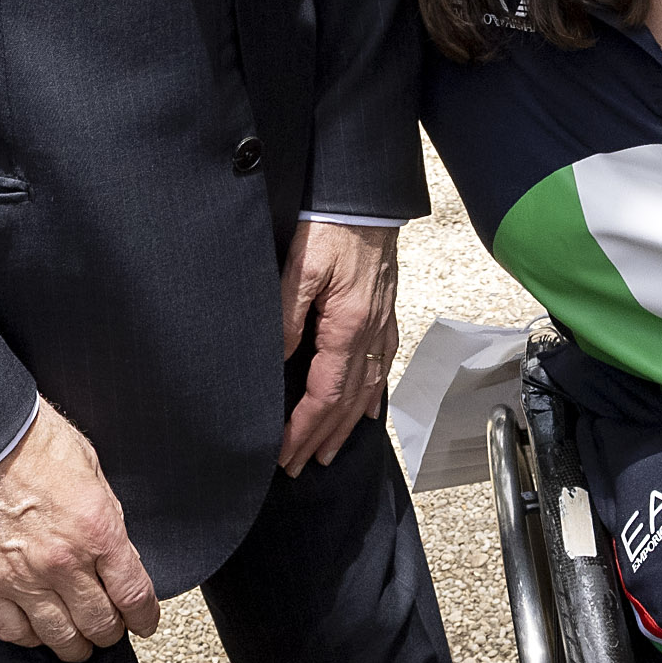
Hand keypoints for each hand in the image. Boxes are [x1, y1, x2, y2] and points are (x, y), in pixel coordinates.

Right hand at [0, 403, 159, 661]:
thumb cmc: (35, 442)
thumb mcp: (92, 470)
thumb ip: (105, 516)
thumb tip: (115, 548)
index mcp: (98, 530)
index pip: (133, 593)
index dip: (144, 616)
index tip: (145, 622)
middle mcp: (64, 563)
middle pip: (98, 622)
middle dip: (111, 633)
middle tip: (112, 632)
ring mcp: (21, 578)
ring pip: (58, 635)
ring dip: (75, 646)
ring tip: (80, 645)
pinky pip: (12, 630)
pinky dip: (30, 639)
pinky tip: (38, 634)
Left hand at [278, 219, 400, 472]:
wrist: (364, 197)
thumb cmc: (331, 227)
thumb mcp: (299, 269)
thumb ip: (288, 318)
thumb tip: (278, 363)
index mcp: (347, 326)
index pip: (326, 394)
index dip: (304, 429)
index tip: (284, 453)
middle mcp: (369, 332)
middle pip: (348, 400)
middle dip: (323, 437)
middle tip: (300, 465)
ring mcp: (380, 323)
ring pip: (367, 387)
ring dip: (347, 424)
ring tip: (330, 450)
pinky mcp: (383, 311)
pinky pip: (382, 363)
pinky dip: (373, 392)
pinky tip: (367, 407)